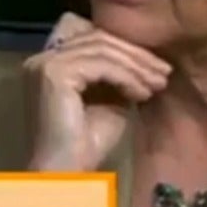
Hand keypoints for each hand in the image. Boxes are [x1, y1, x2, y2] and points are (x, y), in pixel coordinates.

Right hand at [22, 12, 167, 171]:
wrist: (64, 169)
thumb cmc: (85, 142)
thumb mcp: (107, 98)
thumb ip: (115, 75)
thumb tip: (139, 59)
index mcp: (50, 62)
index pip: (91, 37)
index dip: (125, 47)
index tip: (156, 66)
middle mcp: (42, 58)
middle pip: (98, 38)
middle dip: (137, 55)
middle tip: (165, 73)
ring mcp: (45, 64)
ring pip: (102, 49)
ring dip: (136, 66)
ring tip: (157, 84)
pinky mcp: (54, 73)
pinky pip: (100, 64)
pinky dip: (126, 77)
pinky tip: (142, 93)